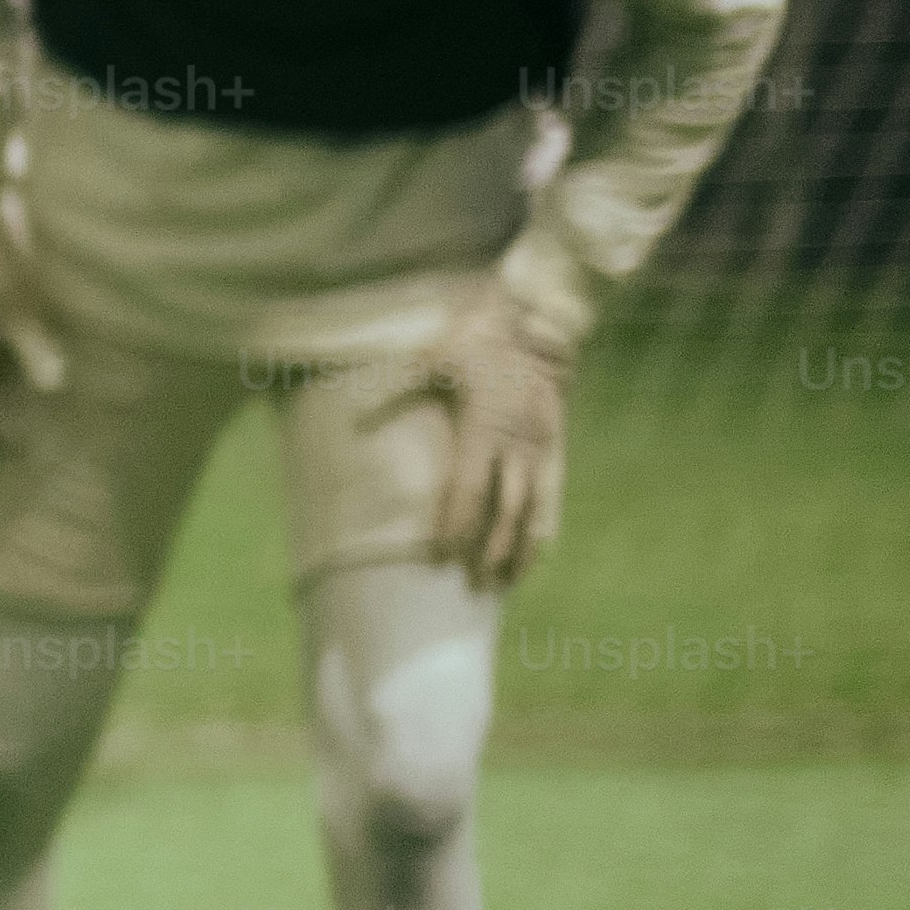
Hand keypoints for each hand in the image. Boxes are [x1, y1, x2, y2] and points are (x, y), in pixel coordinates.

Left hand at [365, 274, 576, 588]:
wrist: (536, 326)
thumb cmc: (476, 344)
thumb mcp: (431, 360)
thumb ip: (392, 391)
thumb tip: (352, 421)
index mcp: (484, 427)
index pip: (467, 489)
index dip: (455, 525)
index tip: (440, 556)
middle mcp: (517, 444)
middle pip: (504, 511)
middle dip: (489, 549)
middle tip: (472, 583)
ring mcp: (541, 448)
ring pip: (534, 511)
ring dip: (520, 549)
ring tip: (505, 583)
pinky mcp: (556, 447)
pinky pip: (553, 496)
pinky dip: (545, 528)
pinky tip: (536, 554)